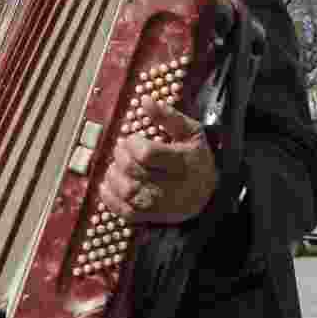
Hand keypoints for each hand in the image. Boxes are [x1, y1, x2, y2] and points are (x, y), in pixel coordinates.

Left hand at [100, 96, 217, 223]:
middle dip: (120, 155)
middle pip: (132, 170)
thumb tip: (144, 100)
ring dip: (113, 174)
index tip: (133, 139)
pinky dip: (109, 196)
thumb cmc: (195, 159)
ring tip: (116, 165)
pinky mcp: (148, 217)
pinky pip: (122, 210)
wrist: (207, 195)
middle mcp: (170, 186)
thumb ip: (168, 116)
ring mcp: (158, 204)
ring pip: (125, 190)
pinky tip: (109, 183)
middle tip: (121, 149)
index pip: (146, 154)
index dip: (133, 143)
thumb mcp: (190, 132)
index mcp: (181, 162)